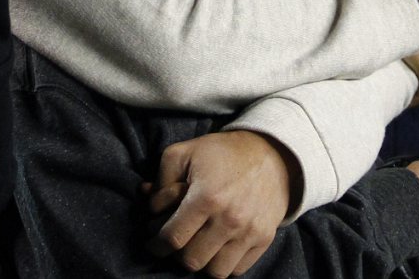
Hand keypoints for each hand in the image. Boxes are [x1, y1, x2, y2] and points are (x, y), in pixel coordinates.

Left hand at [143, 130, 300, 277]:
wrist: (269, 154)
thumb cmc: (222, 152)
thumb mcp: (185, 152)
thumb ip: (161, 178)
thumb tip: (149, 202)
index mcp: (206, 197)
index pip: (173, 238)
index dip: (156, 245)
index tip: (153, 242)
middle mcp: (229, 220)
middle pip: (191, 261)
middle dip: (177, 253)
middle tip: (176, 240)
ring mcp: (249, 233)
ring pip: (215, 272)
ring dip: (201, 261)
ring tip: (197, 244)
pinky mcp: (263, 240)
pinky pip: (237, 270)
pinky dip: (223, 263)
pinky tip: (217, 245)